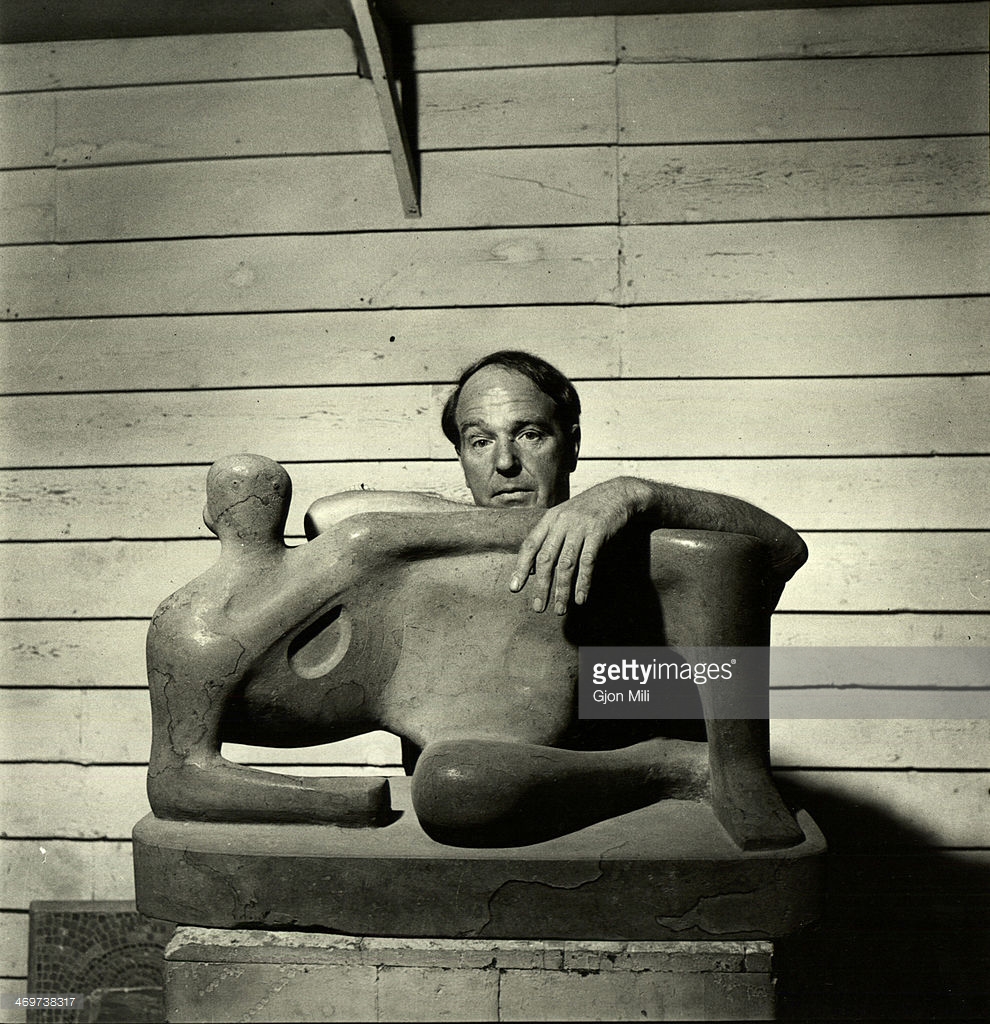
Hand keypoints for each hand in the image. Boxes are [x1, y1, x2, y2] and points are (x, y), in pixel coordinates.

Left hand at [509, 479, 647, 612]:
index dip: (520, 568)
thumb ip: (549, 538)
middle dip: (541, 585)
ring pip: (566, 564)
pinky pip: (587, 562)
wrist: (618, 493)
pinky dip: (583, 582)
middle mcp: (561, 522)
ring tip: (560, 608)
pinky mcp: (597, 532)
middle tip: (538, 607)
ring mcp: (579, 527)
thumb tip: (532, 568)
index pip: (530, 545)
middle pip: (546, 559)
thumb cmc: (589, 509)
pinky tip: (581, 597)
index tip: (514, 588)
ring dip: (562, 589)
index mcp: (550, 519)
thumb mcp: (564, 517)